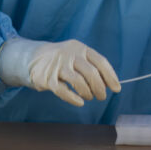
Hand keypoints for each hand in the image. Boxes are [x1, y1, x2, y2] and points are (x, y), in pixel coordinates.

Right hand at [0, 38, 120, 106]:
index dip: (110, 76)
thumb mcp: (78, 56)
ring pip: (78, 81)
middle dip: (100, 87)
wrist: (33, 57)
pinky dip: (73, 98)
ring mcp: (57, 65)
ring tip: (89, 97)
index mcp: (81, 48)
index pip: (101, 62)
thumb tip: (110, 83)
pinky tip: (79, 102)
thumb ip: (92, 66)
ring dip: (88, 93)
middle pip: (91, 72)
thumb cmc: (64, 60)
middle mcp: (70, 54)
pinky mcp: (46, 77)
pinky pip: (62, 90)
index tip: (116, 88)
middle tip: (102, 97)